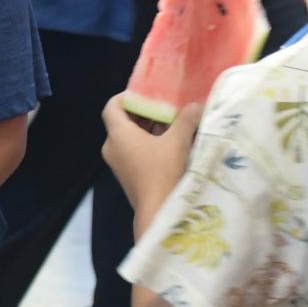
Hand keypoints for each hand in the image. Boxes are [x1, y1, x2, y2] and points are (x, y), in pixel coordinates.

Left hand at [101, 93, 201, 218]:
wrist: (158, 212)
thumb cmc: (163, 171)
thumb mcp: (178, 141)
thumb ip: (187, 119)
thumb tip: (195, 105)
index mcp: (118, 134)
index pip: (111, 106)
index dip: (126, 97)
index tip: (145, 94)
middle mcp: (112, 147)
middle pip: (121, 121)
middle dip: (143, 113)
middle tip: (164, 108)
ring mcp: (117, 163)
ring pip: (128, 137)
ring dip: (147, 129)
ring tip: (170, 125)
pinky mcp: (126, 176)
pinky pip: (132, 151)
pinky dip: (146, 144)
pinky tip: (168, 145)